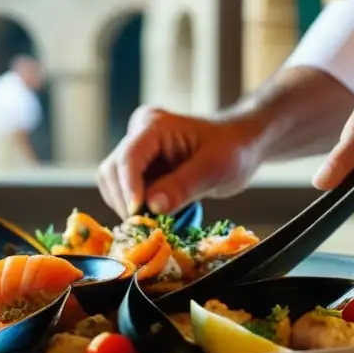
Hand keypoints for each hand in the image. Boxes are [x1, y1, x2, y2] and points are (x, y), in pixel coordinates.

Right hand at [97, 106, 262, 220]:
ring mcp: (138, 151)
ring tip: (155, 223)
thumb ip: (183, 186)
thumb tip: (152, 207)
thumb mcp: (214, 168)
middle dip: (125, 201)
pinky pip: (125, 192)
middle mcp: (139, 134)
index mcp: (155, 125)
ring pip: (113, 184)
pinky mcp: (141, 168)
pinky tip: (156, 218)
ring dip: (128, 207)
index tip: (137, 215)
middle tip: (147, 227)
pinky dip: (136, 209)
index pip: (128, 157)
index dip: (128, 188)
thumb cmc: (233, 149)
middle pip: (112, 171)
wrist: (241, 145)